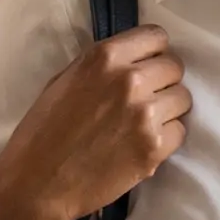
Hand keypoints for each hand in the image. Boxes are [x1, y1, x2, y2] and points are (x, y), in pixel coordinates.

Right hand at [0, 24, 190, 219]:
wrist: (36, 183)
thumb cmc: (43, 131)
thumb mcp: (65, 80)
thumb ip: (103, 66)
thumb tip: (136, 59)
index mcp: (104, 57)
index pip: (156, 37)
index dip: (153, 52)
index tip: (146, 65)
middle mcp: (130, 80)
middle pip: (174, 67)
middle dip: (163, 81)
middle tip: (145, 98)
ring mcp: (145, 115)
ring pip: (183, 99)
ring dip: (168, 109)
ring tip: (143, 123)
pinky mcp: (154, 148)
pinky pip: (179, 132)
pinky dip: (166, 138)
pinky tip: (141, 144)